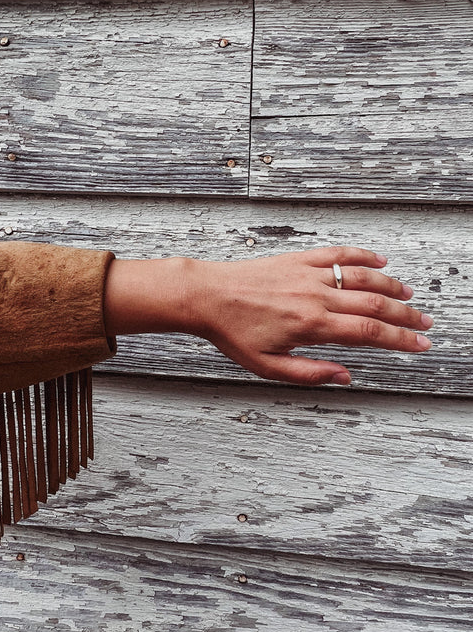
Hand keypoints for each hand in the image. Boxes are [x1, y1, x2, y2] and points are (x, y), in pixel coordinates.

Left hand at [186, 246, 432, 385]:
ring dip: (391, 287)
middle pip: (374, 305)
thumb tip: (345, 377)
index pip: (369, 333)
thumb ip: (309, 373)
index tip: (420, 345)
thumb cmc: (231, 332)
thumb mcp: (266, 366)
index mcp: (311, 326)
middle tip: (426, 324)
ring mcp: (308, 275)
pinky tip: (380, 262)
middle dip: (406, 316)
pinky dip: (363, 256)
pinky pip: (338, 254)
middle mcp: (315, 297)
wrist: (206, 296)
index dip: (400, 340)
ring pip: (362, 278)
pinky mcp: (298, 259)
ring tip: (410, 296)